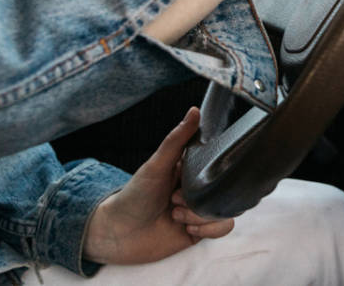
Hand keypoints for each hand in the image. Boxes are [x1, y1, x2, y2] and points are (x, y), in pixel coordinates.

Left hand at [82, 107, 235, 264]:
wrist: (118, 235)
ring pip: (224, 209)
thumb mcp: (156, 165)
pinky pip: (223, 227)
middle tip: (175, 199)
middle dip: (199, 198)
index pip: (219, 164)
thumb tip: (195, 109)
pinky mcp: (201, 230)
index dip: (213, 170)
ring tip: (176, 215)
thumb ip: (176, 139)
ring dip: (200, 215)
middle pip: (224, 188)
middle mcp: (197, 189)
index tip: (196, 176)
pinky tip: (187, 229)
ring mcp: (200, 210)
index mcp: (190, 170)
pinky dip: (208, 229)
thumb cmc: (133, 195)